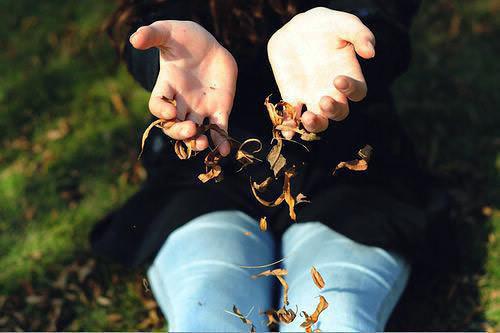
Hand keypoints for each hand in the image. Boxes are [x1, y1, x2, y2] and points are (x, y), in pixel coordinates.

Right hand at [130, 20, 236, 155]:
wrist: (209, 44)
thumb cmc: (184, 37)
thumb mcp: (167, 32)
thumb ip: (152, 35)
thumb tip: (134, 39)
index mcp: (167, 87)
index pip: (158, 106)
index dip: (161, 111)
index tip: (169, 111)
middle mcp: (181, 103)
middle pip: (174, 126)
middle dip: (180, 131)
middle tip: (190, 129)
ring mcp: (200, 108)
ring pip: (195, 132)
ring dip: (197, 141)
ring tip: (202, 144)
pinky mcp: (219, 109)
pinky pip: (219, 129)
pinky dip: (221, 141)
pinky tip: (224, 151)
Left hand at [267, 7, 374, 137]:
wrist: (295, 28)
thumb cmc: (326, 25)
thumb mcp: (344, 23)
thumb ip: (360, 34)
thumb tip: (370, 52)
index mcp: (349, 76)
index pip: (357, 93)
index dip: (351, 90)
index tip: (338, 79)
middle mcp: (333, 91)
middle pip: (339, 113)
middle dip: (333, 111)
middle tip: (324, 100)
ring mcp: (312, 97)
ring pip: (319, 122)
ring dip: (315, 125)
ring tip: (307, 117)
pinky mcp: (292, 97)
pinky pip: (293, 117)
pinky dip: (290, 126)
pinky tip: (286, 129)